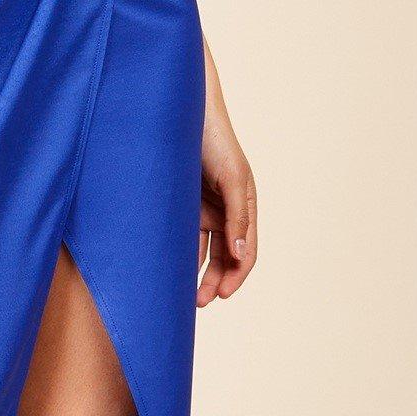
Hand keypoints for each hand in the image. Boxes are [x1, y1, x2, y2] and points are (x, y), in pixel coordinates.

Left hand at [198, 102, 257, 305]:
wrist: (182, 113)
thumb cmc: (214, 141)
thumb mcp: (233, 178)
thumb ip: (238, 215)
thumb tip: (242, 255)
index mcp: (244, 205)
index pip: (245, 251)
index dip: (236, 275)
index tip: (222, 294)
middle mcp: (225, 210)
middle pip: (224, 257)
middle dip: (215, 281)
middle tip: (199, 302)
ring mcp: (202, 208)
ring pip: (202, 251)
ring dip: (196, 273)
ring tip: (183, 295)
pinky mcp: (181, 204)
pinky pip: (182, 236)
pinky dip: (180, 254)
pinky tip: (170, 270)